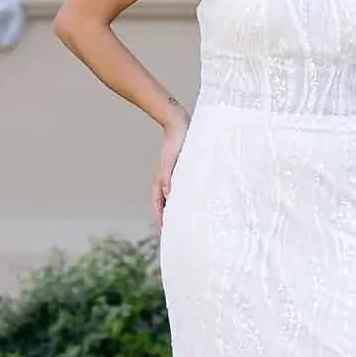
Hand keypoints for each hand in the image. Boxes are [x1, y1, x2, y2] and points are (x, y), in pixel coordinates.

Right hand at [153, 114, 188, 230]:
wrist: (180, 126)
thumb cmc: (174, 144)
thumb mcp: (169, 163)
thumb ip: (167, 180)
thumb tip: (168, 197)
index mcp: (161, 181)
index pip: (158, 204)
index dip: (160, 218)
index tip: (165, 231)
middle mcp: (167, 181)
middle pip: (167, 203)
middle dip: (170, 217)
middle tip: (177, 231)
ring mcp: (176, 176)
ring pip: (176, 196)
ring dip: (179, 207)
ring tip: (188, 220)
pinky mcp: (185, 171)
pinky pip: (186, 188)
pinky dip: (188, 196)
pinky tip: (197, 201)